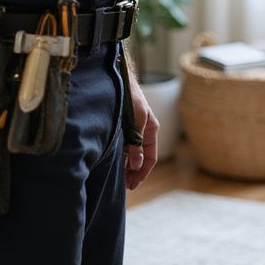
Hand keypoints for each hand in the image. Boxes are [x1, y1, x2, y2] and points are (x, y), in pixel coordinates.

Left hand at [124, 71, 158, 190]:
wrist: (119, 78)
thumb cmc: (130, 97)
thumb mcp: (136, 120)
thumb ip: (136, 143)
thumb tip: (137, 165)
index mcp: (151, 129)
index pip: (150, 157)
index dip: (142, 173)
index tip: (132, 185)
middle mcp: (143, 130)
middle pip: (141, 157)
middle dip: (134, 172)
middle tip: (123, 185)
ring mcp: (133, 128)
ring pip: (132, 152)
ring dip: (127, 165)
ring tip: (117, 177)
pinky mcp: (124, 126)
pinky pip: (125, 146)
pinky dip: (121, 156)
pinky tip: (114, 162)